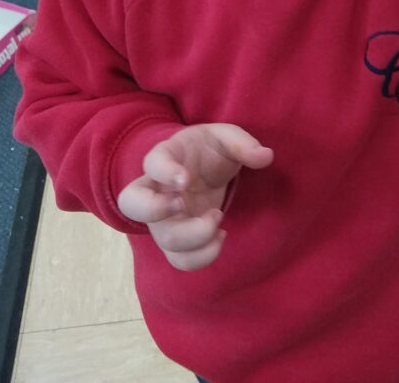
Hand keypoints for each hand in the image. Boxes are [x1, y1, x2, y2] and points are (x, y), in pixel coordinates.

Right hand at [117, 123, 272, 269]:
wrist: (202, 166)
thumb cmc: (209, 149)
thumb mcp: (227, 137)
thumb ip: (244, 143)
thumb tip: (265, 156)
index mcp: (166, 156)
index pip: (152, 162)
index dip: (164, 172)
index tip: (185, 178)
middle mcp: (156, 189)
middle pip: (133, 205)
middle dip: (156, 210)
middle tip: (183, 205)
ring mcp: (163, 218)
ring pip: (163, 240)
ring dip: (192, 237)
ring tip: (218, 220)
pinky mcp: (177, 239)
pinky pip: (180, 259)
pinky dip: (202, 256)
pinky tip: (221, 235)